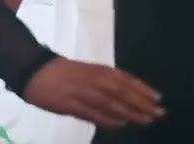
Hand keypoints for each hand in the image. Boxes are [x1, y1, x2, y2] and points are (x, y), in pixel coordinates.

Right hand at [22, 56, 163, 129]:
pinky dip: (107, 118)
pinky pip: (92, 112)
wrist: (34, 70)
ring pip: (110, 102)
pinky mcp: (70, 104)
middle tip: (158, 112)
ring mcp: (81, 91)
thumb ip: (104, 83)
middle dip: (142, 102)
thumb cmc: (62, 72)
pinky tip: (120, 124)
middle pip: (121, 91)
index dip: (142, 88)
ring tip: (145, 120)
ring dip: (130, 111)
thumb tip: (126, 98)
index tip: (158, 98)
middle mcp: (93, 79)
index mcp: (97, 69)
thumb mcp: (87, 72)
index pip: (125, 79)